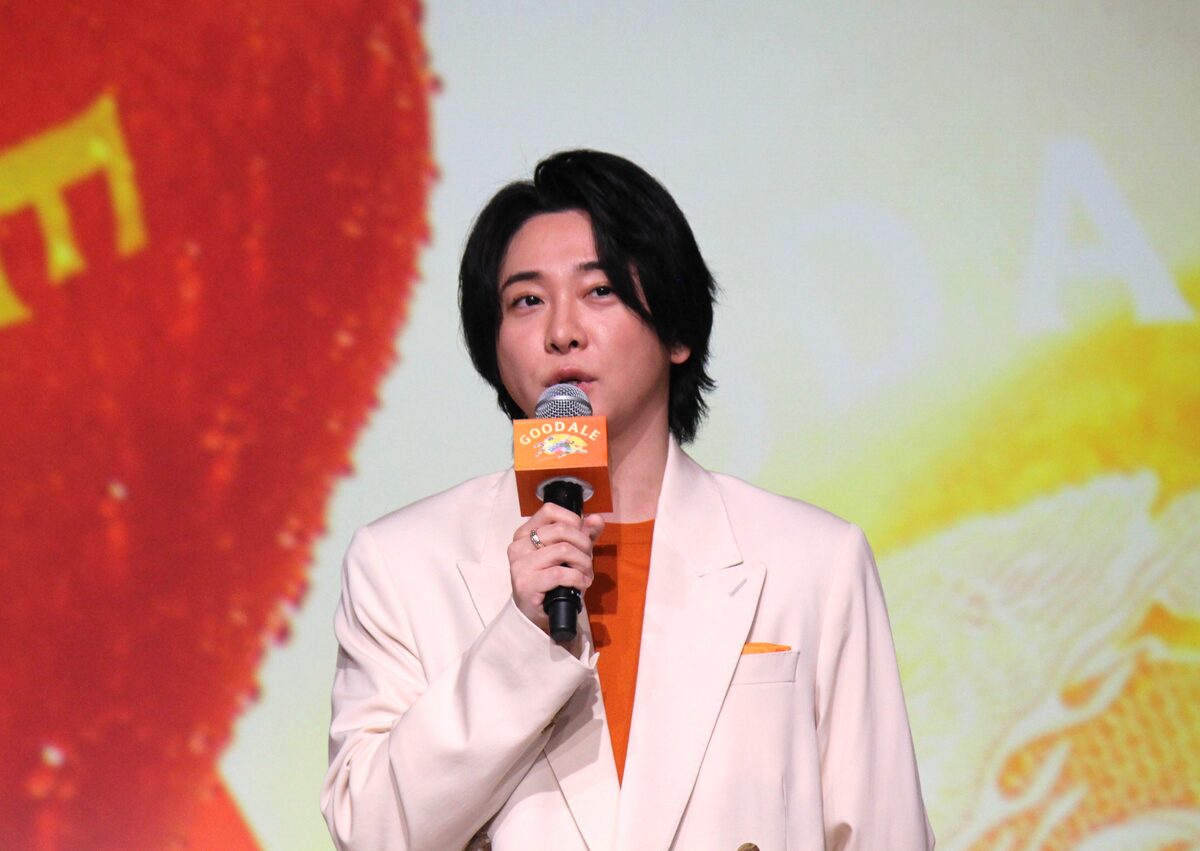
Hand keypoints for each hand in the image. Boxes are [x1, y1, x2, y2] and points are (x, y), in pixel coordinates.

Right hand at [508, 503, 604, 634]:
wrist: (534, 613)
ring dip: (583, 563)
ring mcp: (521, 565)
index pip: (550, 510)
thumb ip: (582, 534)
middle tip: (588, 559)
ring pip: (563, 550)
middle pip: (561, 530)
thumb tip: (596, 519)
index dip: (573, 520)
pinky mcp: (527, 583)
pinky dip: (578, 578)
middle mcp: (519, 546)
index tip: (582, 536)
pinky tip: (581, 583)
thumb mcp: (566, 554)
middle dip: (583, 544)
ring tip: (586, 573)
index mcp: (525, 533)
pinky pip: (561, 573)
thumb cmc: (549, 580)